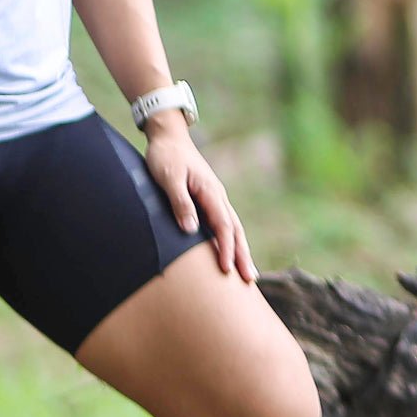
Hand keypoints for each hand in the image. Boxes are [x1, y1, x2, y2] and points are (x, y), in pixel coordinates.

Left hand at [143, 115, 257, 283]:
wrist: (168, 136)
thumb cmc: (166, 156)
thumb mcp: (169, 178)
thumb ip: (180, 202)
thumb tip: (190, 231)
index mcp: (210, 191)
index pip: (223, 225)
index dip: (226, 248)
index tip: (227, 270)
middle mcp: (217, 195)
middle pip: (235, 229)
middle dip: (243, 255)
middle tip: (249, 281)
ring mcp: (214, 197)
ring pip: (233, 227)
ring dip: (240, 249)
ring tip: (247, 274)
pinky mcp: (208, 198)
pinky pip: (223, 222)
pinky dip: (230, 239)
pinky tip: (230, 252)